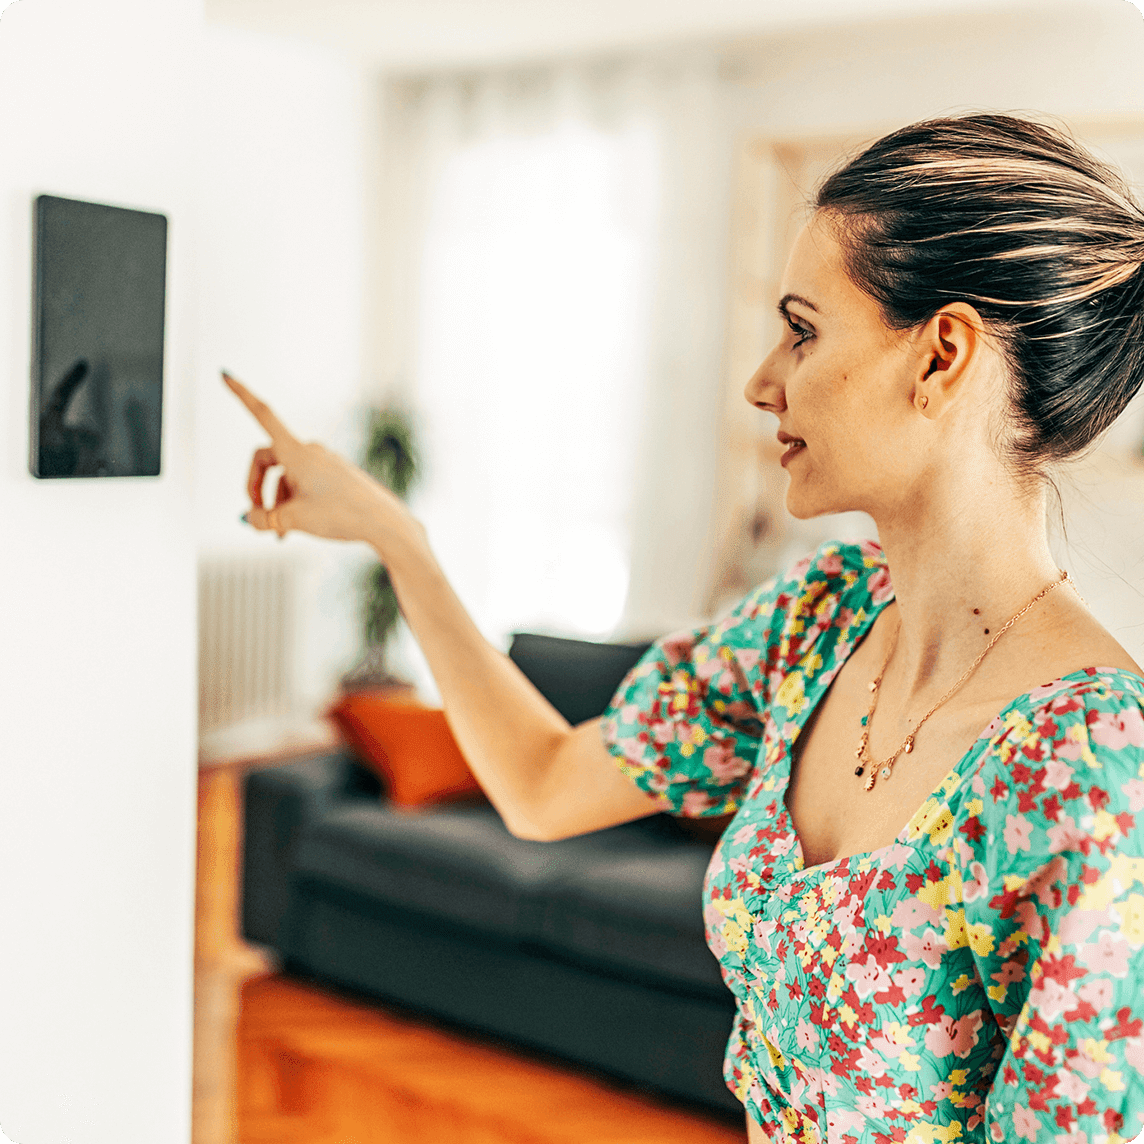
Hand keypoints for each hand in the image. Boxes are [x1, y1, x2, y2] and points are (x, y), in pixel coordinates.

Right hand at [223, 371, 411, 545]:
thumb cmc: (342, 515)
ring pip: (286, 476)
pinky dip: (294, 501)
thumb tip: (249, 519)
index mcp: (296, 452)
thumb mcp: (293, 520)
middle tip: (258, 516)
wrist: (383, 522)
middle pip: (267, 459)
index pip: (263, 415)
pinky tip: (296, 527)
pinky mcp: (335, 474)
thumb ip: (263, 519)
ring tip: (281, 532)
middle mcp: (310, 451)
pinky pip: (304, 482)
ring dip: (276, 501)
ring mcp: (324, 462)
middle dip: (256, 487)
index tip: (226, 374)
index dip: (242, 395)